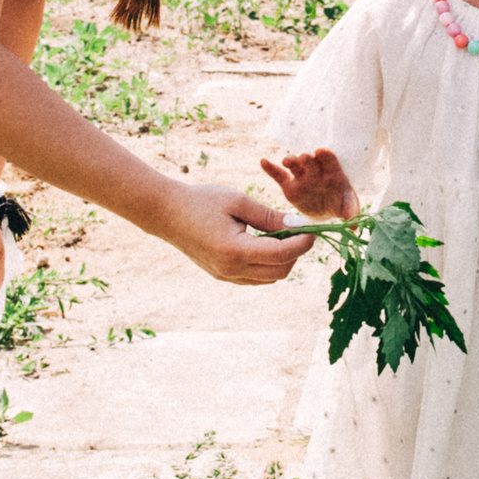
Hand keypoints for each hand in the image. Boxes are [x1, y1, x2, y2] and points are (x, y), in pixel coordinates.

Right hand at [155, 179, 314, 284]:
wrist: (166, 213)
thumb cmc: (201, 201)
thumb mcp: (238, 202)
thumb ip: (269, 216)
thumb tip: (299, 225)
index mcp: (236, 250)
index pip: (283, 254)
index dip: (303, 243)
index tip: (312, 230)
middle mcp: (232, 269)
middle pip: (280, 271)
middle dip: (296, 253)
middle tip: (299, 231)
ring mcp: (226, 276)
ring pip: (270, 278)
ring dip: (282, 260)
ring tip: (281, 235)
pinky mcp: (222, 276)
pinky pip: (255, 278)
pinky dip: (268, 265)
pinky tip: (266, 243)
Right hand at [259, 148, 360, 221]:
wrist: (325, 210)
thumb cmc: (340, 204)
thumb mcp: (348, 207)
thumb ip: (351, 212)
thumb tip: (354, 226)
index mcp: (332, 172)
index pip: (329, 160)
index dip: (325, 156)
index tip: (322, 152)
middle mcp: (316, 171)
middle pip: (310, 161)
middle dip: (307, 159)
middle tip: (305, 158)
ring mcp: (301, 177)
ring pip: (294, 165)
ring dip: (290, 161)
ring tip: (287, 161)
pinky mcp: (289, 185)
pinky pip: (278, 175)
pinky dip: (270, 168)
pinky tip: (263, 162)